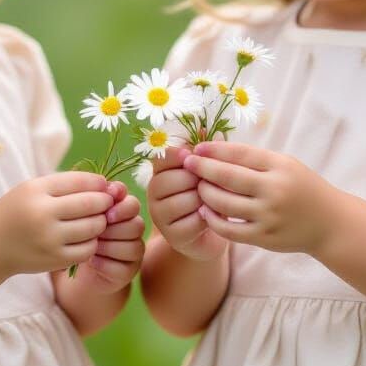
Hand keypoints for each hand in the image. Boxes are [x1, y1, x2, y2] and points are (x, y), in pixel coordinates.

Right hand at [0, 172, 112, 277]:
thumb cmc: (16, 212)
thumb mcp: (31, 190)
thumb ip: (63, 185)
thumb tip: (102, 185)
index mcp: (35, 191)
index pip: (79, 181)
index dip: (98, 182)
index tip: (104, 185)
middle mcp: (42, 214)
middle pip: (90, 204)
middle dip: (104, 202)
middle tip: (107, 203)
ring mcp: (49, 239)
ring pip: (93, 227)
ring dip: (100, 222)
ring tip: (96, 220)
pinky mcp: (54, 259)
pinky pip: (87, 249)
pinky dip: (92, 242)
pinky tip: (85, 238)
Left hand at [70, 190, 145, 292]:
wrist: (77, 268)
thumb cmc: (80, 235)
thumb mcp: (84, 216)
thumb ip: (95, 200)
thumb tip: (108, 188)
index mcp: (125, 212)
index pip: (133, 204)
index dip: (121, 207)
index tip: (105, 212)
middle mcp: (134, 231)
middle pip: (136, 225)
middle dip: (113, 229)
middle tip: (95, 232)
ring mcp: (134, 253)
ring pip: (132, 246)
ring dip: (108, 246)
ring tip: (91, 247)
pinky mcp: (129, 273)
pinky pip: (122, 267)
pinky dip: (104, 264)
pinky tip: (92, 261)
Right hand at [148, 146, 227, 261]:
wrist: (211, 231)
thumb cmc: (209, 193)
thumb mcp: (209, 170)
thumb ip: (208, 151)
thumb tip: (210, 130)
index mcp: (160, 170)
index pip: (163, 156)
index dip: (182, 155)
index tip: (194, 158)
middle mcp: (154, 191)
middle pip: (176, 178)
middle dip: (199, 181)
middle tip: (209, 184)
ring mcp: (160, 214)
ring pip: (185, 200)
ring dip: (206, 200)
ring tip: (212, 200)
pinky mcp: (172, 235)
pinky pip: (193, 221)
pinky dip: (208, 218)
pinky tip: (211, 217)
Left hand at [184, 141, 331, 255]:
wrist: (330, 224)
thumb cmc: (302, 188)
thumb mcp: (286, 165)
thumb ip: (255, 159)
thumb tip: (216, 149)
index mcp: (280, 167)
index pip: (240, 154)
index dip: (214, 150)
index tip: (197, 148)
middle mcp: (274, 190)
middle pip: (227, 177)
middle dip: (202, 169)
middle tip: (187, 164)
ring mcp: (269, 216)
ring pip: (224, 203)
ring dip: (205, 193)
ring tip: (198, 187)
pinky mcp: (264, 238)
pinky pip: (229, 229)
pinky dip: (213, 219)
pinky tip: (205, 210)